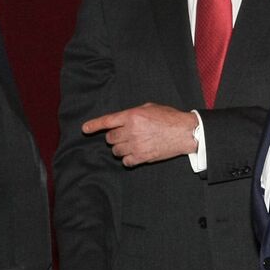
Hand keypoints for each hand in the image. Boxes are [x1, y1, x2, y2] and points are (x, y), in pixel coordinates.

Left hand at [83, 103, 198, 165]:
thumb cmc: (169, 118)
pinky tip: (135, 154)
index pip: (107, 121)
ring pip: (116, 151)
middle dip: (115, 137)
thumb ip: (133, 113)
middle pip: (110, 138)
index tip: (85, 129)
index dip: (94, 125)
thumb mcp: (149, 107)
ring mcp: (136, 145)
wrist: (184, 132)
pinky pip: (126, 161)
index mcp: (132, 116)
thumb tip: (122, 119)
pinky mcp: (142, 157)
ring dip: (121, 148)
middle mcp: (131, 130)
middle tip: (125, 135)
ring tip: (133, 144)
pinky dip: (128, 159)